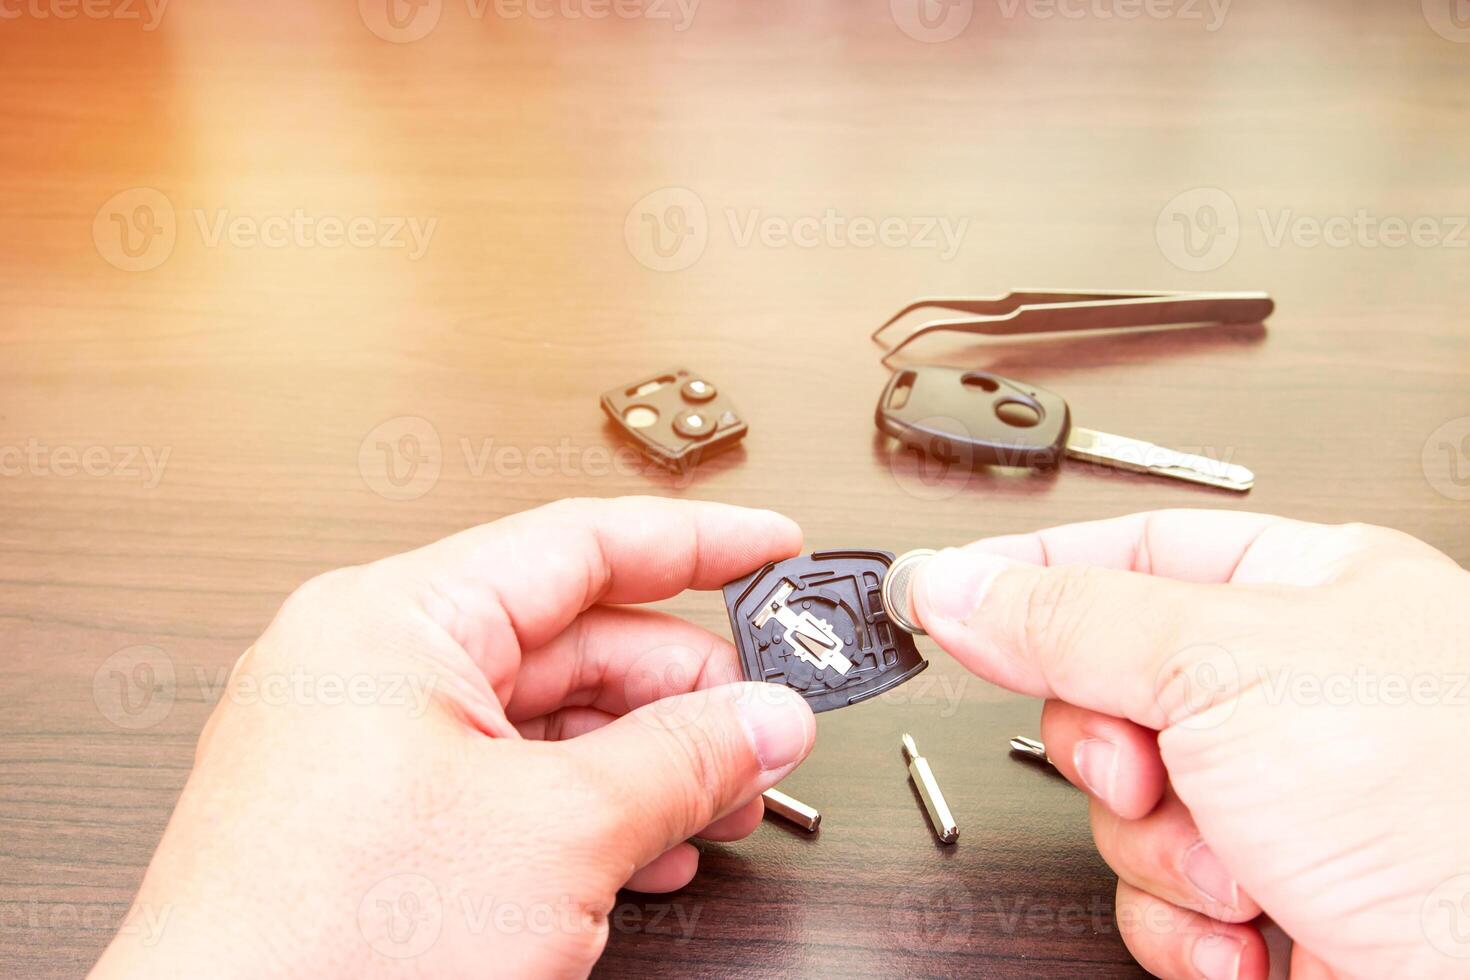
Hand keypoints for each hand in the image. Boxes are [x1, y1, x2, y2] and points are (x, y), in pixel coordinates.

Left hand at [90, 497, 816, 978]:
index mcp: (393, 620)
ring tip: (721, 801)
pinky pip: (506, 783)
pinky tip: (649, 850)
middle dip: (681, 688)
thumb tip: (764, 717)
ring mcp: (367, 747)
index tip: (770, 547)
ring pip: (545, 720)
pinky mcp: (374, 821)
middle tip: (763, 723)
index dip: (695, 543)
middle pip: (570, 638)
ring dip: (646, 761)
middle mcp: (370, 667)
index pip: (577, 541)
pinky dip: (587, 810)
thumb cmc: (325, 950)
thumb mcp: (556, 835)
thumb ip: (681, 758)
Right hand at [910, 511, 1469, 979]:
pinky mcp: (1275, 897)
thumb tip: (954, 580)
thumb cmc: (1450, 802)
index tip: (939, 599)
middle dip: (1115, 753)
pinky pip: (1162, 899)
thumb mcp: (1222, 664)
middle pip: (1105, 693)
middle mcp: (1290, 689)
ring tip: (1239, 865)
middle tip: (1154, 767)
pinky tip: (1252, 932)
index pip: (1123, 553)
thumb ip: (1067, 617)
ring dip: (1161, 853)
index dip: (1025, 577)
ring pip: (1126, 807)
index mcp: (1299, 589)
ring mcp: (1282, 798)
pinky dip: (1188, 926)